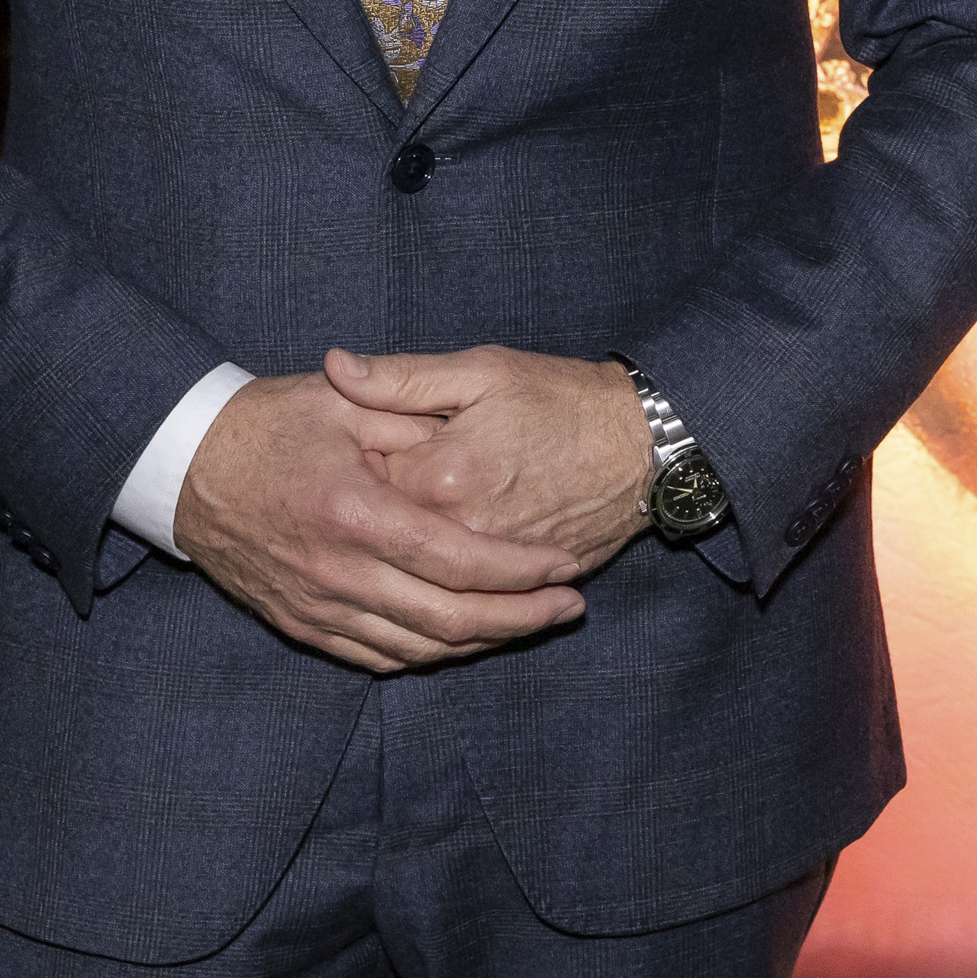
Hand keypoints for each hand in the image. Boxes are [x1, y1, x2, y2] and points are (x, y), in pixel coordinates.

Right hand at [175, 367, 586, 672]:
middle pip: (448, 620)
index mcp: (356, 513)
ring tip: (532, 623)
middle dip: (520, 619)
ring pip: (417, 649)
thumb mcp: (343, 400)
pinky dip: (430, 654)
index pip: (458, 561)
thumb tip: (471, 436)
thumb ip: (412, 415)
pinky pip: (377, 657)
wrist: (184, 467)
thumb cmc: (269, 424)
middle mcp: (338, 573)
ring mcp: (317, 607)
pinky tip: (466, 639)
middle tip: (569, 607)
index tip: (565, 566)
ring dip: (482, 643)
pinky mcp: (300, 624)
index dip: (520, 571)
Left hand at [327, 345, 656, 578]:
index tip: (347, 455)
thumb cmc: (562, 400)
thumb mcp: (483, 371)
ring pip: (417, 587)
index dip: (347, 470)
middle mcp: (457, 532)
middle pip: (381, 545)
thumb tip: (335, 365)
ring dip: (397, 571)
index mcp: (438, 476)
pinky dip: (434, 608)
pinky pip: (457, 612)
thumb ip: (403, 377)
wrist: (641, 447)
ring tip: (393, 544)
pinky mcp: (514, 591)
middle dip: (369, 526)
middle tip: (372, 497)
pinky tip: (423, 587)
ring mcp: (486, 570)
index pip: (358, 488)